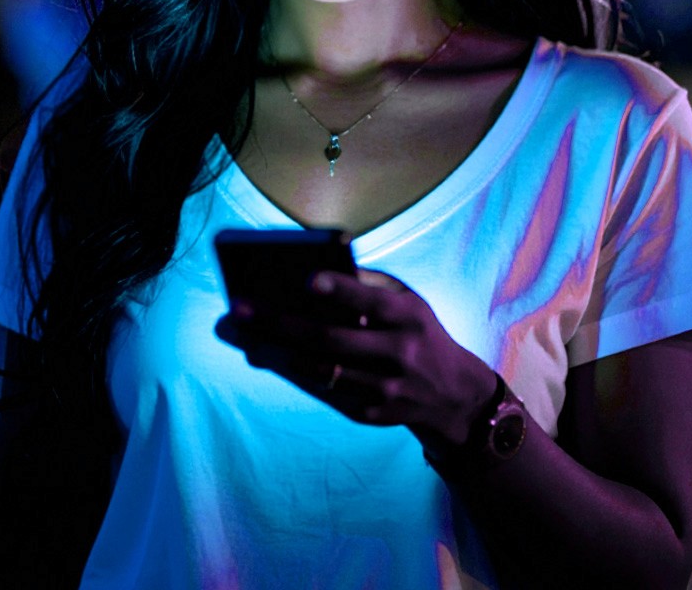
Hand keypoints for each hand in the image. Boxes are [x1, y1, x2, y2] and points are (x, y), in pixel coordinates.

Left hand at [215, 268, 498, 448]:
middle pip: (332, 340)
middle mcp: (399, 355)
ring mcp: (384, 391)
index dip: (342, 291)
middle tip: (238, 309)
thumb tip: (313, 275)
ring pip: (320, 372)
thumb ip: (369, 286)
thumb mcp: (409, 301)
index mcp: (410, 317)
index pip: (373, 302)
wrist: (453, 395)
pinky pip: (322, 392)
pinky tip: (260, 355)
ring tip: (237, 335)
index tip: (308, 280)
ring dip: (273, 353)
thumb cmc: (417, 332)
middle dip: (280, 325)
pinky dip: (290, 373)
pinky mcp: (370, 415)